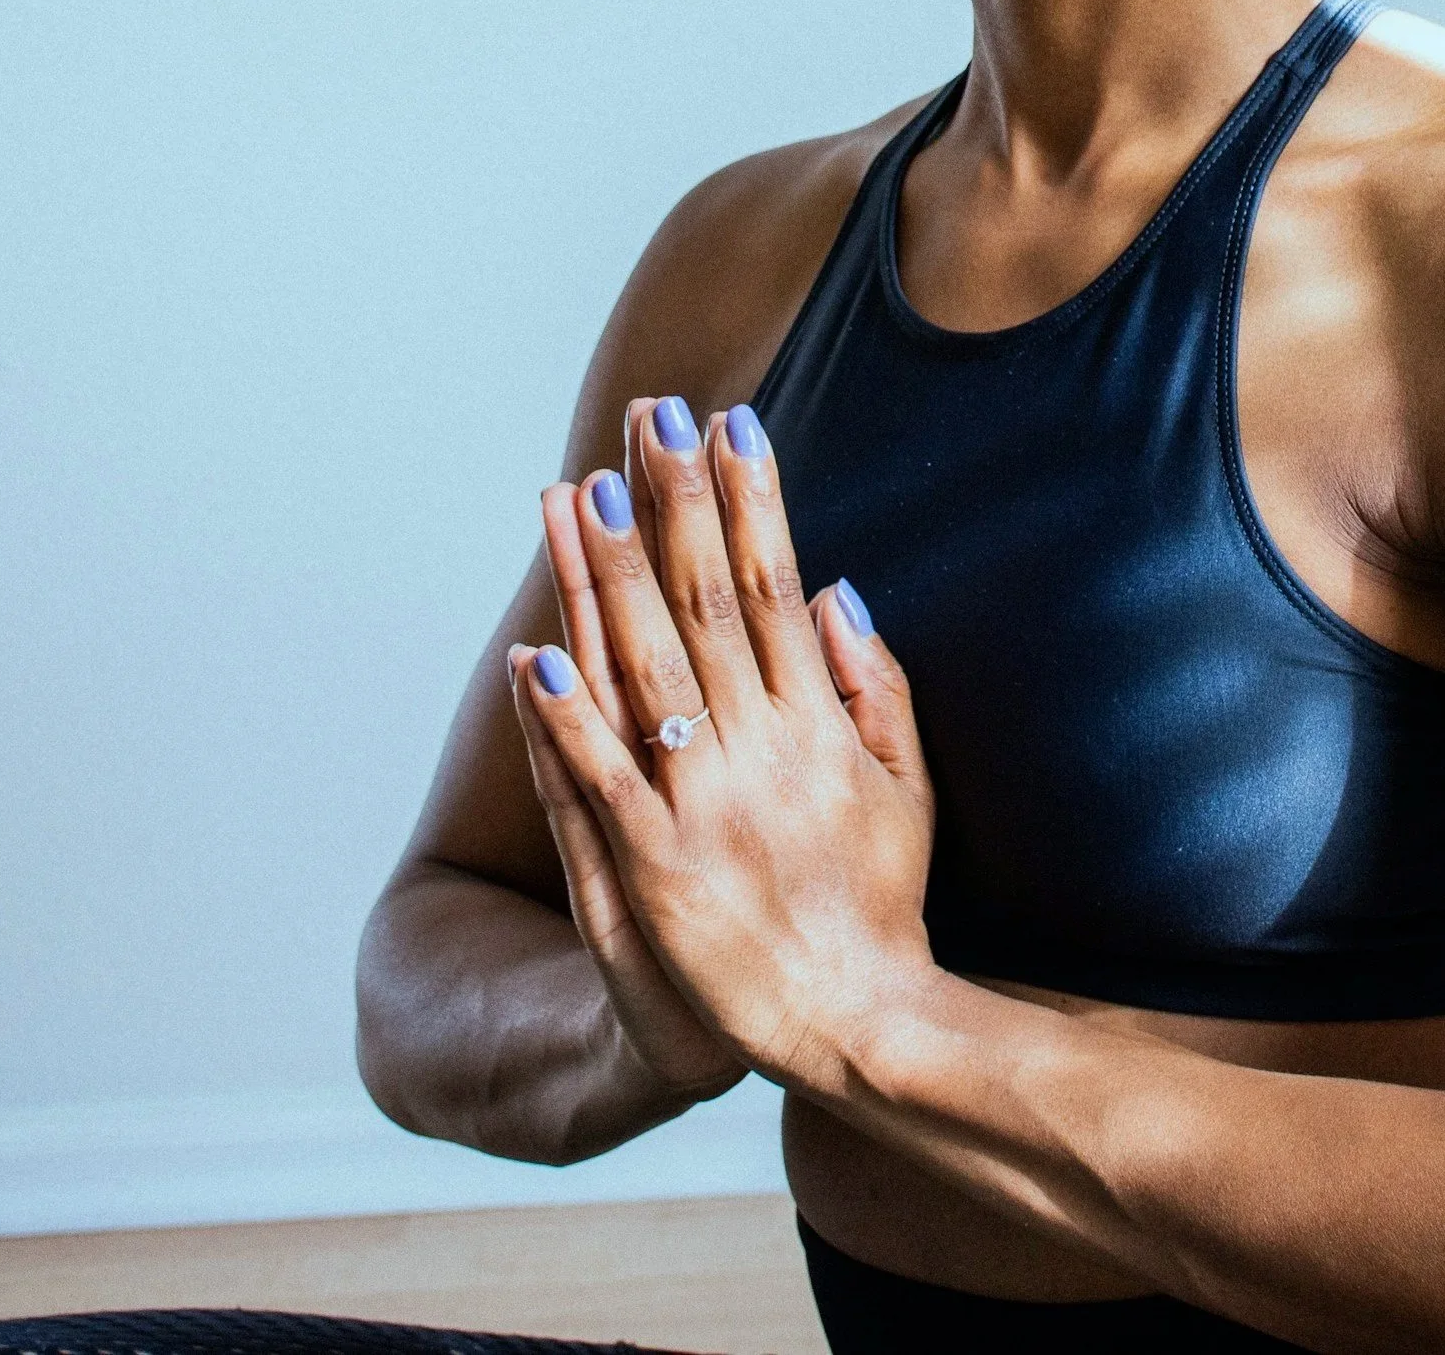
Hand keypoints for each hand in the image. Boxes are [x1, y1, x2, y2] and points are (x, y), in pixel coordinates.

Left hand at [511, 394, 937, 1096]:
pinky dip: (567, 720)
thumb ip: (878, 686)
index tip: (727, 420)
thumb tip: (834, 591)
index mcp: (819, 722)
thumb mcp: (909, 787)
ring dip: (610, 578)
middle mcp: (763, 750)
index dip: (748, 498)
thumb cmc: (880, 904)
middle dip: (675, 502)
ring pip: (646, 672)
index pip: (772, 583)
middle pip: (704, 604)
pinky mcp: (656, 873)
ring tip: (580, 492)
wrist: (859, 1027)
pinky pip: (602, 785)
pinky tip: (534, 652)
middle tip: (649, 418)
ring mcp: (706, 809)